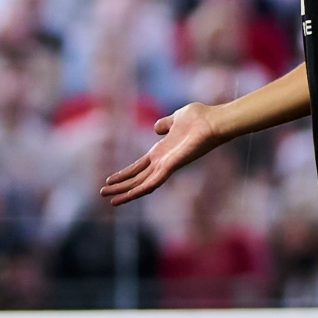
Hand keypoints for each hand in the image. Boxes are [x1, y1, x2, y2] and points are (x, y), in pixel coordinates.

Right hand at [101, 103, 224, 205]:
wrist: (214, 121)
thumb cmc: (200, 118)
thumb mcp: (177, 118)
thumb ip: (165, 124)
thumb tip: (157, 127)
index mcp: (162, 152)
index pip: (139, 167)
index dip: (124, 173)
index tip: (110, 179)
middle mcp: (163, 162)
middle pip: (137, 178)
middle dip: (120, 186)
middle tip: (103, 193)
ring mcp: (167, 166)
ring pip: (142, 185)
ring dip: (126, 193)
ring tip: (110, 200)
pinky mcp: (171, 167)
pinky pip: (153, 183)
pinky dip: (139, 191)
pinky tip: (127, 197)